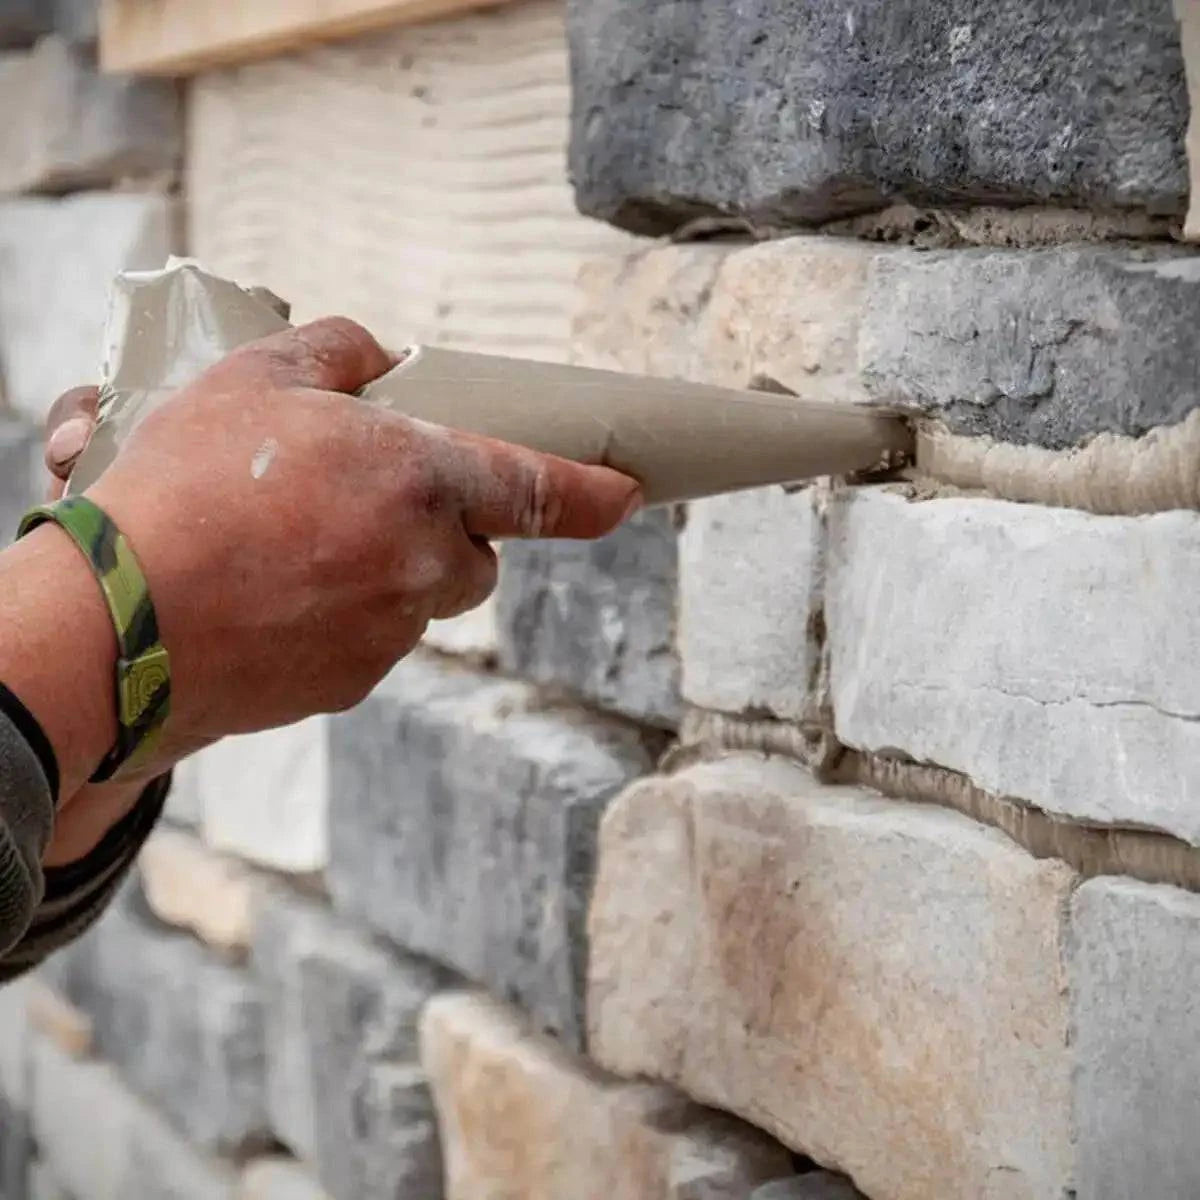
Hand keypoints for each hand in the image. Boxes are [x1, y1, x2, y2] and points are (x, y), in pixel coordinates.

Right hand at [43, 317, 636, 785]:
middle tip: (372, 509)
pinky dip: (343, 620)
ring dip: (387, 576)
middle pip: (478, 557)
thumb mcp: (251, 378)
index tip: (630, 495)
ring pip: (421, 602)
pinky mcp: (352, 683)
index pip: (540, 489)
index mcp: (420, 479)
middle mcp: (423, 564)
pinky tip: (276, 600)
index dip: (594, 493)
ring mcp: (391, 633)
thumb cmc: (183, 490)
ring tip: (298, 552)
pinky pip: (372, 644)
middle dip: (449, 535)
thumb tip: (381, 355)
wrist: (116, 624)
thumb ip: (335, 352)